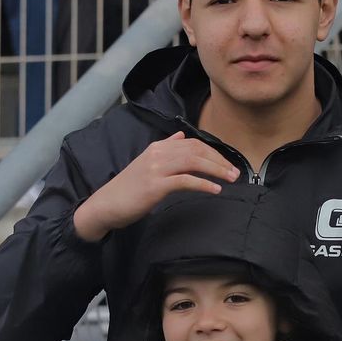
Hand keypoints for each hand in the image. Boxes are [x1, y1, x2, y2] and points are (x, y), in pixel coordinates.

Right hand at [72, 132, 239, 241]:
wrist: (106, 204)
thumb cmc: (128, 189)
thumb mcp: (147, 163)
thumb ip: (165, 148)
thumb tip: (181, 135)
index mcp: (158, 147)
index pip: (192, 143)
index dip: (214, 152)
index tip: (228, 163)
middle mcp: (158, 154)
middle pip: (196, 150)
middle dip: (219, 160)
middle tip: (235, 172)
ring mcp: (156, 169)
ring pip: (193, 162)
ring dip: (216, 170)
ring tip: (230, 179)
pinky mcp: (156, 185)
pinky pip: (185, 181)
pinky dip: (203, 184)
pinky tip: (215, 190)